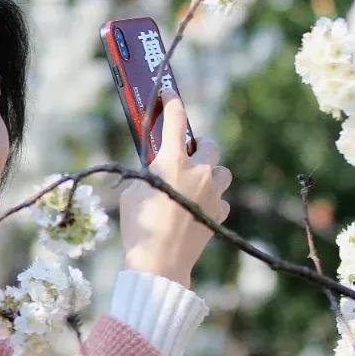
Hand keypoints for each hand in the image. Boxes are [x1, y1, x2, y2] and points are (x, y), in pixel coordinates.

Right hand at [119, 88, 231, 288]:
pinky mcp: (220, 212)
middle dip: (198, 147)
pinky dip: (211, 198)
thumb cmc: (138, 225)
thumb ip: (147, 172)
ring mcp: (213, 193)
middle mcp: (198, 172)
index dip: (172, 101)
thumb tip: (156, 165)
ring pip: (221, 171)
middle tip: (185, 156)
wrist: (160, 262)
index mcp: (172, 161)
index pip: (175, 119)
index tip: (169, 93)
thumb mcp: (133, 190)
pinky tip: (196, 208)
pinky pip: (221, 197)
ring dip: (210, 172)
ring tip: (194, 184)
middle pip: (209, 144)